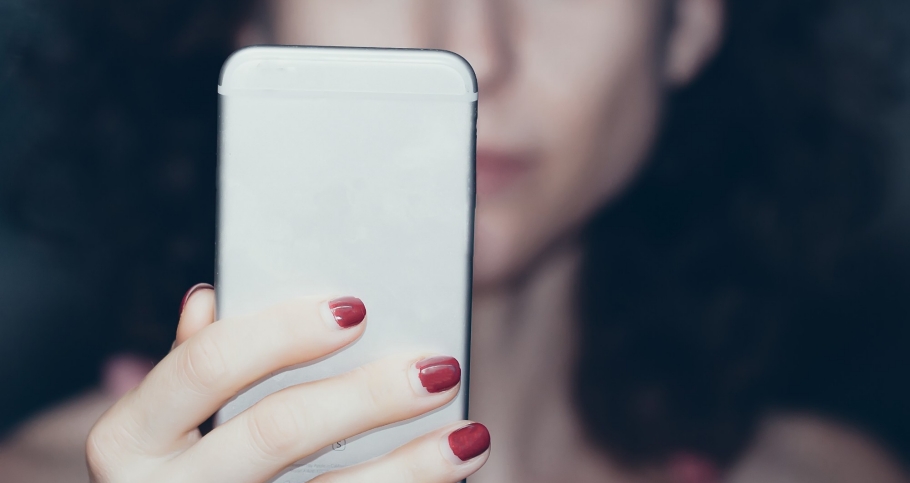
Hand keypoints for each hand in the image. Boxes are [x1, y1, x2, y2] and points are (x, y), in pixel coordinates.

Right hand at [86, 285, 489, 482]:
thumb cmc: (181, 462)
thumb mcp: (163, 419)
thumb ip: (193, 362)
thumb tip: (209, 297)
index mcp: (132, 436)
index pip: (208, 365)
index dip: (283, 331)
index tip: (357, 308)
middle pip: (277, 431)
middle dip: (365, 398)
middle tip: (437, 369)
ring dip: (408, 467)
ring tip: (468, 437)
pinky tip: (447, 476)